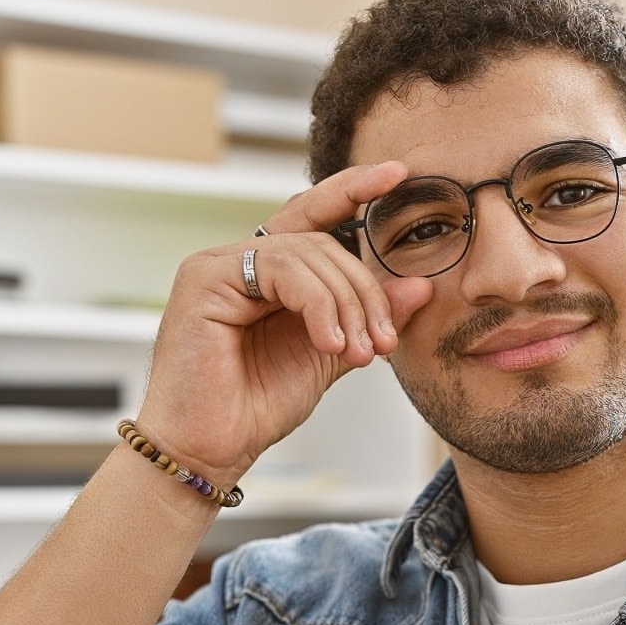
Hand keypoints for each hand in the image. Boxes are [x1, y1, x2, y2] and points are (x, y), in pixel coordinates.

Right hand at [133, 161, 433, 478]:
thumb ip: (367, 317)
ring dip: (346, 304)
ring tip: (356, 352)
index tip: (397, 174)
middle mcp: (237, 261)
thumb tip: (421, 286)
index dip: (352, 190)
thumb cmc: (255, 406)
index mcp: (265, 273)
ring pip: (307, 253)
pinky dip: (317, 304)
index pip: (313, 217)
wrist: (210, 450)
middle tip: (380, 341)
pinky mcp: (204, 280)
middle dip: (363, 290)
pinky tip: (328, 342)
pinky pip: (282, 269)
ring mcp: (216, 266)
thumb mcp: (330, 354)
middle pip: (321, 241)